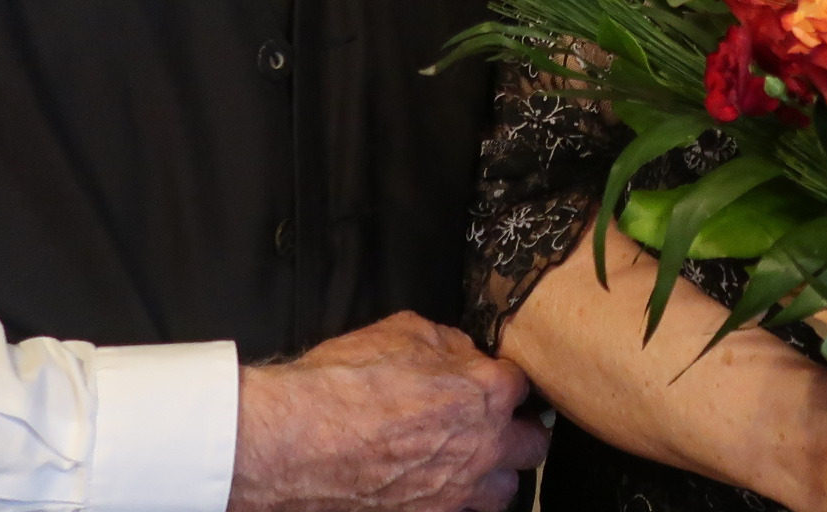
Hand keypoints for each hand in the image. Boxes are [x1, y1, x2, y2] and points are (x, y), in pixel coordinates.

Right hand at [229, 312, 549, 511]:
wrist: (294, 442)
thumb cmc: (345, 382)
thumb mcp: (403, 331)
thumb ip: (448, 343)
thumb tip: (463, 353)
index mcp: (485, 393)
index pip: (522, 385)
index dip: (503, 379)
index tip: (491, 381)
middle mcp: (483, 447)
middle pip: (532, 444)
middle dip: (518, 430)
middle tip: (493, 424)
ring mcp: (457, 493)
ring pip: (505, 490)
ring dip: (494, 474)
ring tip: (470, 463)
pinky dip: (459, 502)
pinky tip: (439, 488)